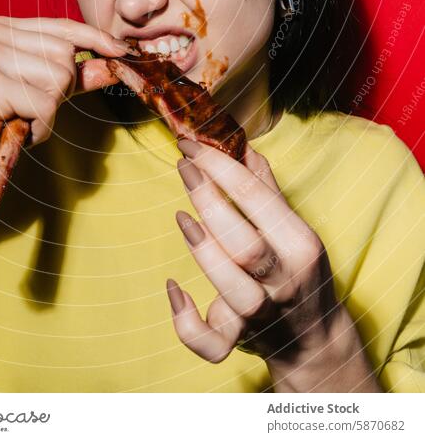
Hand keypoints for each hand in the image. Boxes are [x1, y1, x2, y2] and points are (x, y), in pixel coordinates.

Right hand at [0, 16, 126, 193]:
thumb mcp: (37, 92)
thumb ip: (72, 76)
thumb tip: (111, 62)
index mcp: (4, 28)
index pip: (63, 27)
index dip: (96, 39)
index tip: (122, 51)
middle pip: (65, 56)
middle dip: (59, 92)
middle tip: (29, 110)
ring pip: (59, 79)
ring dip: (49, 113)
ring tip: (21, 120)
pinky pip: (45, 105)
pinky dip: (39, 127)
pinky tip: (16, 131)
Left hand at [166, 137, 380, 391]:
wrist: (315, 341)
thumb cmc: (299, 272)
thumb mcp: (295, 228)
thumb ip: (267, 190)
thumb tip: (243, 147)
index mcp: (300, 244)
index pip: (258, 197)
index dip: (221, 167)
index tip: (192, 145)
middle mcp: (285, 281)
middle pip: (246, 245)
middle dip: (209, 201)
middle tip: (184, 167)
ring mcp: (263, 314)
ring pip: (234, 292)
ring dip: (204, 252)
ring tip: (181, 216)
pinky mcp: (240, 341)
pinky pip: (211, 343)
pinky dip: (186, 322)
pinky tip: (174, 288)